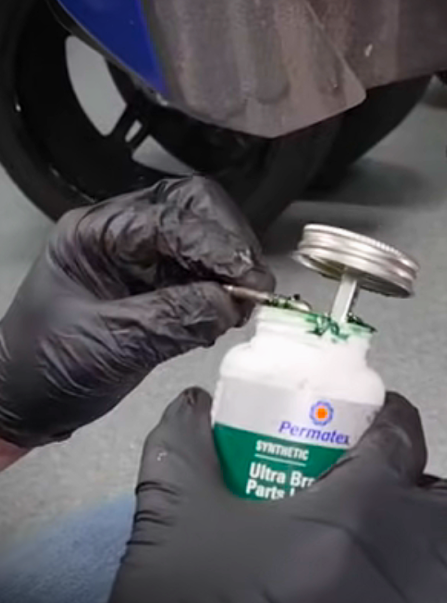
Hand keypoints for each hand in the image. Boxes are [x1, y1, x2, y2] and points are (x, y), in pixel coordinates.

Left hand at [0, 177, 272, 448]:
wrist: (26, 406)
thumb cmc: (43, 370)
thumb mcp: (108, 345)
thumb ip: (172, 320)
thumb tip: (231, 303)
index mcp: (94, 234)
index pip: (171, 219)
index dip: (216, 246)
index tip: (248, 279)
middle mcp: (121, 236)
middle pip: (194, 208)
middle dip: (230, 242)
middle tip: (253, 283)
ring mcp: (143, 259)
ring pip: (206, 236)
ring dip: (232, 266)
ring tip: (243, 302)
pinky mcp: (161, 286)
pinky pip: (205, 273)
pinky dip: (225, 290)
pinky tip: (229, 313)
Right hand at [111, 389, 446, 602]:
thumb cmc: (195, 599)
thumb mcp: (174, 521)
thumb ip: (184, 449)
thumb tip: (191, 404)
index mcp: (359, 514)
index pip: (404, 441)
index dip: (390, 418)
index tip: (370, 417)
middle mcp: (402, 566)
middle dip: (419, 490)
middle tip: (371, 488)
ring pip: (446, 569)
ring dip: (419, 547)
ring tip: (364, 544)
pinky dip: (403, 591)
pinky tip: (350, 590)